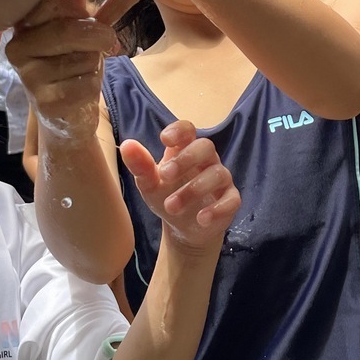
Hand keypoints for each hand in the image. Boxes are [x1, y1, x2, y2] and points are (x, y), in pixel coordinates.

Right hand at [6, 0, 117, 139]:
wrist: (68, 112)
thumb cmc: (72, 58)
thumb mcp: (72, 19)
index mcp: (23, 22)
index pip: (54, 1)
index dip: (79, 9)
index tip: (84, 17)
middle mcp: (17, 47)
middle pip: (69, 29)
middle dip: (98, 34)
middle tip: (105, 41)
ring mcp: (27, 76)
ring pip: (83, 57)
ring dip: (96, 62)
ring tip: (84, 66)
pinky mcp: (44, 102)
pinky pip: (86, 83)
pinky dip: (94, 83)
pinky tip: (81, 88)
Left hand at [120, 121, 239, 253]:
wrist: (183, 229)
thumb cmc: (166, 198)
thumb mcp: (149, 185)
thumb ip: (140, 166)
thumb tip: (127, 144)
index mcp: (185, 150)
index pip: (188, 130)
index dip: (179, 130)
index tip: (165, 138)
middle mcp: (206, 160)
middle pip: (206, 147)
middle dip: (186, 159)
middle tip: (165, 175)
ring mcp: (221, 179)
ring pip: (217, 174)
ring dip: (194, 189)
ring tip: (171, 206)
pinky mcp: (230, 200)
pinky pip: (231, 199)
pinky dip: (217, 209)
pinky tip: (201, 219)